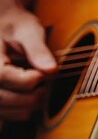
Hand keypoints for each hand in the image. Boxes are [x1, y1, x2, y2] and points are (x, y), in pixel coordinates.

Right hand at [0, 4, 56, 120]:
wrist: (3, 25)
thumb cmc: (15, 25)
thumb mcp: (28, 29)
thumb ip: (38, 49)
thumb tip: (51, 70)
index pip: (3, 77)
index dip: (29, 79)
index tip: (44, 72)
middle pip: (2, 98)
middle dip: (32, 95)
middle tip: (47, 84)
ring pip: (4, 109)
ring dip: (28, 104)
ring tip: (42, 89)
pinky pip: (5, 113)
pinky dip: (22, 110)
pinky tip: (34, 96)